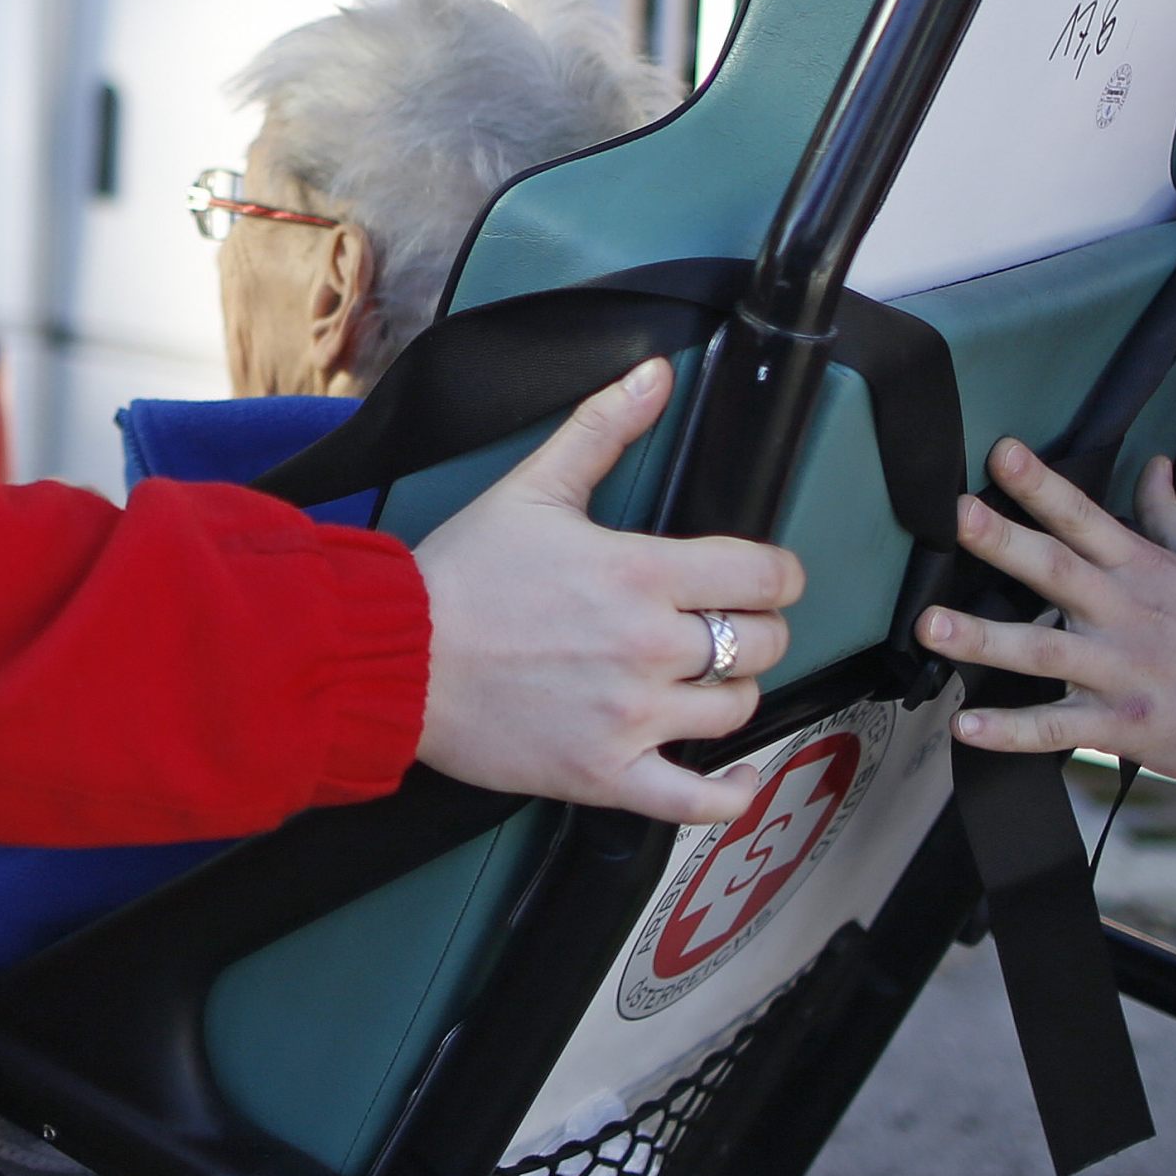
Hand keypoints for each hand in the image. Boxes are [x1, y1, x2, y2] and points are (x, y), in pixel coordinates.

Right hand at [416, 358, 803, 822]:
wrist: (395, 657)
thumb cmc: (461, 575)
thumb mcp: (534, 486)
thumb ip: (604, 428)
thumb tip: (656, 375)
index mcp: (641, 572)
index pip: (764, 575)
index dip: (779, 574)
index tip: (770, 578)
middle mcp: (649, 648)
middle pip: (761, 643)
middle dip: (755, 629)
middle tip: (727, 624)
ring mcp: (631, 718)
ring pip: (737, 710)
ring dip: (732, 692)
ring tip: (705, 680)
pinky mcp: (605, 776)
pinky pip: (696, 801)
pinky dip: (729, 794)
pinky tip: (737, 777)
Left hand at [916, 438, 1175, 790]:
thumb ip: (1166, 514)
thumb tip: (1152, 462)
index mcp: (1142, 570)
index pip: (1085, 516)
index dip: (1042, 484)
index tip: (1001, 452)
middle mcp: (1125, 614)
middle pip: (1055, 571)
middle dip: (1003, 542)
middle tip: (955, 517)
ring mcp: (1121, 672)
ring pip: (1042, 651)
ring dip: (983, 640)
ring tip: (930, 628)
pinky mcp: (1122, 726)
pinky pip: (1057, 728)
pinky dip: (1011, 731)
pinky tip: (965, 726)